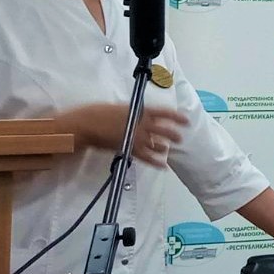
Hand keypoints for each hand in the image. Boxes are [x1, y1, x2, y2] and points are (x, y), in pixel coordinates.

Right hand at [57, 103, 187, 166]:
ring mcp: (137, 138)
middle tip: (180, 137)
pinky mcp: (130, 150)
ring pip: (158, 145)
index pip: (164, 113)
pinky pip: (147, 158)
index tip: (186, 121)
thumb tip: (143, 115)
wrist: (87, 125)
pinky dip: (156, 162)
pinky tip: (163, 166)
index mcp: (141, 112)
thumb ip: (135, 112)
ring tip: (169, 149)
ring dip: (165, 147)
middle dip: (174, 134)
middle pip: (165, 131)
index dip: (177, 117)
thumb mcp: (121, 108)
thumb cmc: (100, 112)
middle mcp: (143, 125)